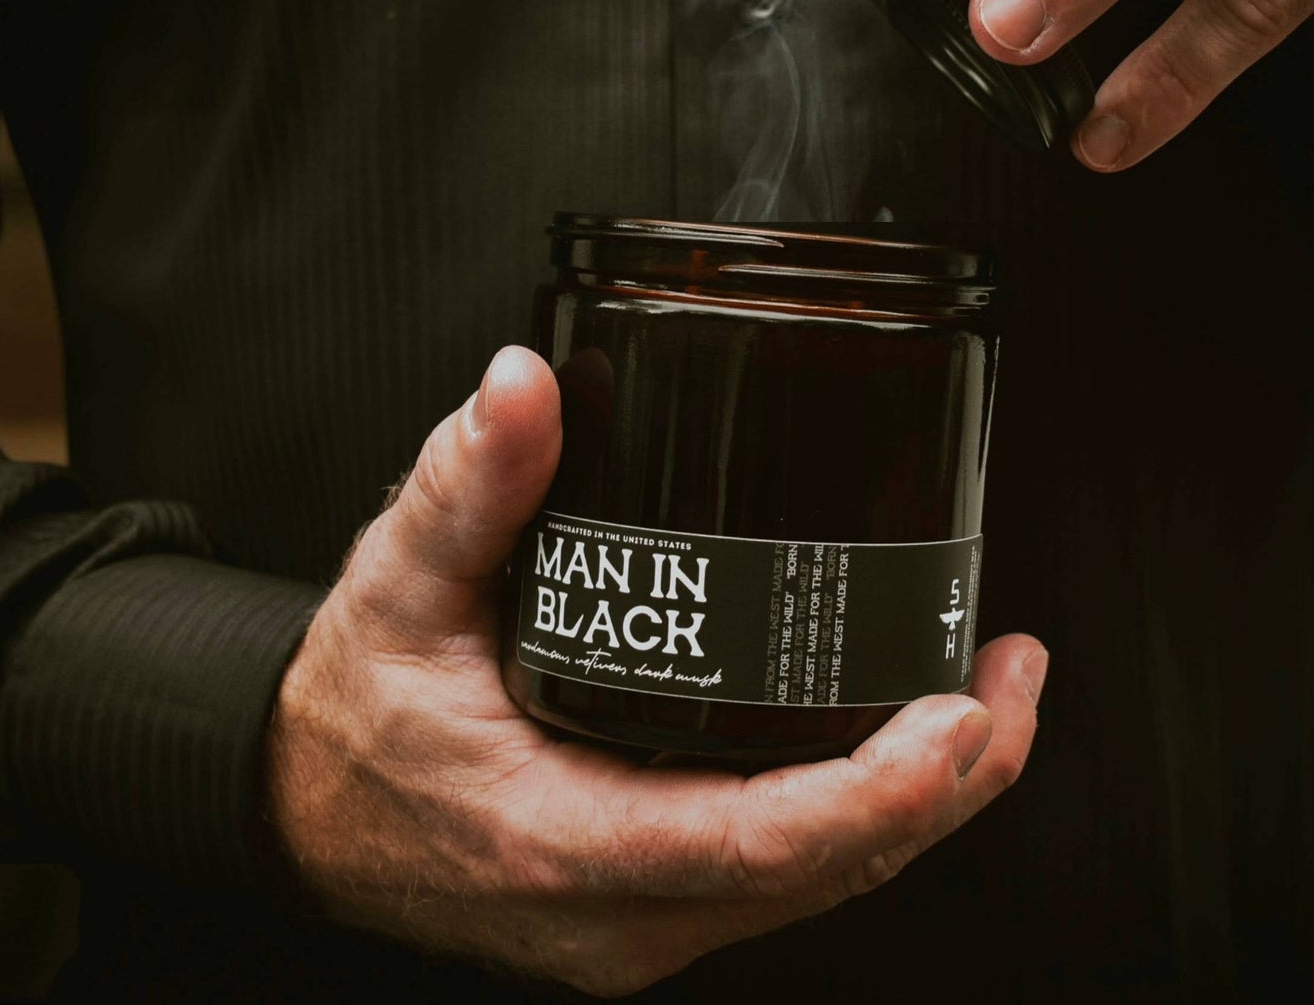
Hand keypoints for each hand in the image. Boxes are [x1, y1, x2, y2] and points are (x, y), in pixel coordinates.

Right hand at [266, 347, 1046, 995]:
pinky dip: (863, 818)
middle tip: (1012, 676)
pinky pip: (787, 882)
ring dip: (923, 802)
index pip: (758, 845)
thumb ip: (467, 486)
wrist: (301, 812)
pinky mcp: (655, 912)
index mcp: (559, 841)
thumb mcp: (395, 585)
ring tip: (991, 695)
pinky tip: (907, 747)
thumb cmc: (351, 716)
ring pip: (822, 887)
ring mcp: (642, 926)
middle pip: (828, 874)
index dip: (879, 788)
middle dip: (946, 784)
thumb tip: (525, 386)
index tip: (960, 713)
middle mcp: (618, 914)